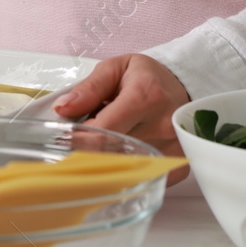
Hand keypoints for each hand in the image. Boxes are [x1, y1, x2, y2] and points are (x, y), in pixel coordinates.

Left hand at [56, 54, 190, 164]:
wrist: (182, 88)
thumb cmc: (147, 78)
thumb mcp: (114, 69)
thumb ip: (88, 89)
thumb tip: (62, 109)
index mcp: (146, 97)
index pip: (104, 129)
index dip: (78, 136)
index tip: (64, 137)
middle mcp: (163, 126)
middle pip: (113, 152)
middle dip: (89, 149)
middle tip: (78, 142)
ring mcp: (173, 149)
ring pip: (125, 168)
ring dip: (106, 159)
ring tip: (105, 142)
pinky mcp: (177, 167)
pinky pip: (141, 177)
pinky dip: (125, 170)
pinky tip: (123, 154)